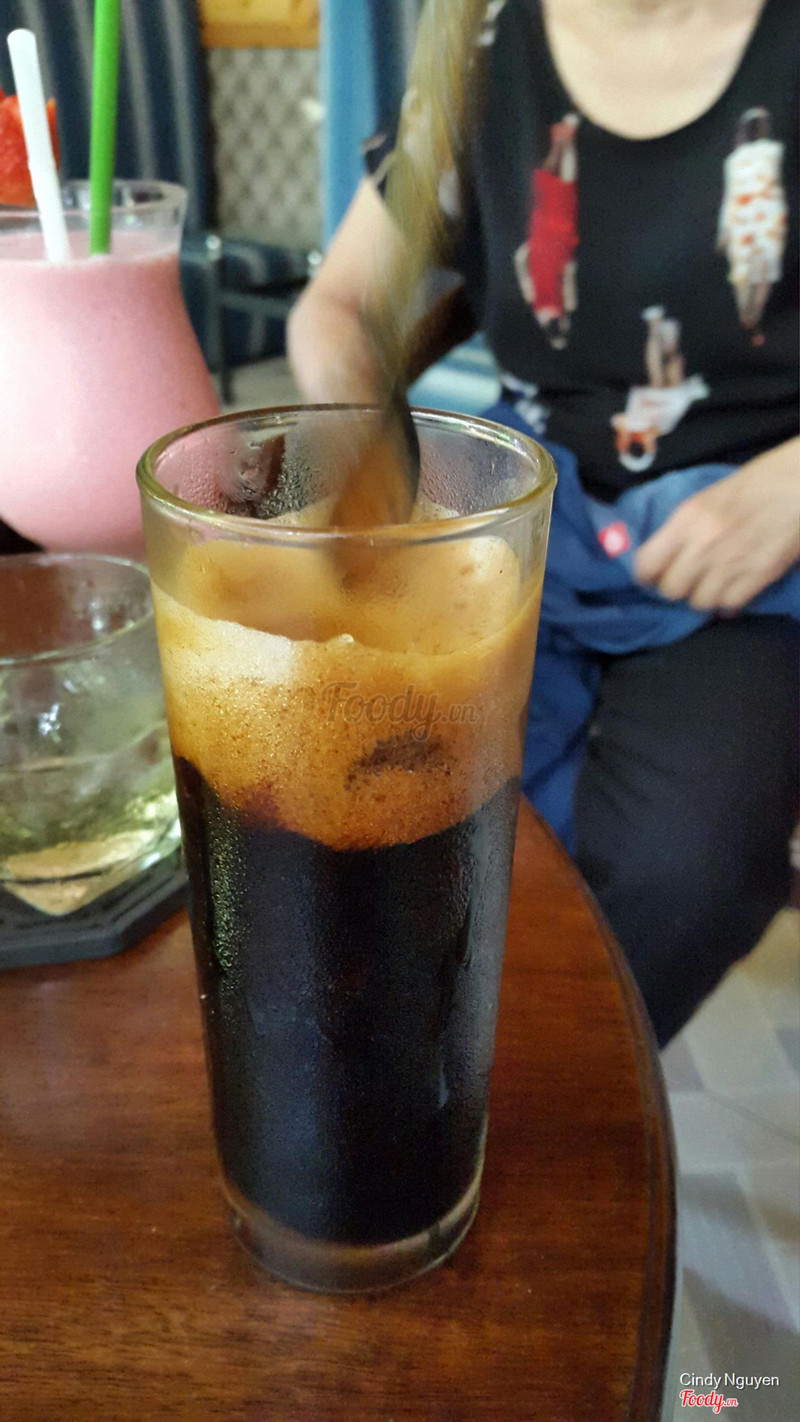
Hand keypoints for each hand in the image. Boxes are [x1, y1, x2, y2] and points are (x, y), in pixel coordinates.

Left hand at [634, 441, 799, 610]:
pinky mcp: (759, 575)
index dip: (646, 575)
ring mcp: (732, 562)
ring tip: (711, 585)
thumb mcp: (707, 498)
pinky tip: (732, 590)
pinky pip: (729, 604)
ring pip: (699, 602)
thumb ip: (683, 527)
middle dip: (676, 588)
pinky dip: (728, 602)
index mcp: (688, 518)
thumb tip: (664, 555)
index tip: (651, 577)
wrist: (799, 484)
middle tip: (686, 581)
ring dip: (703, 596)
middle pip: (671, 589)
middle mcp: (704, 543)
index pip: (647, 563)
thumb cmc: (756, 483)